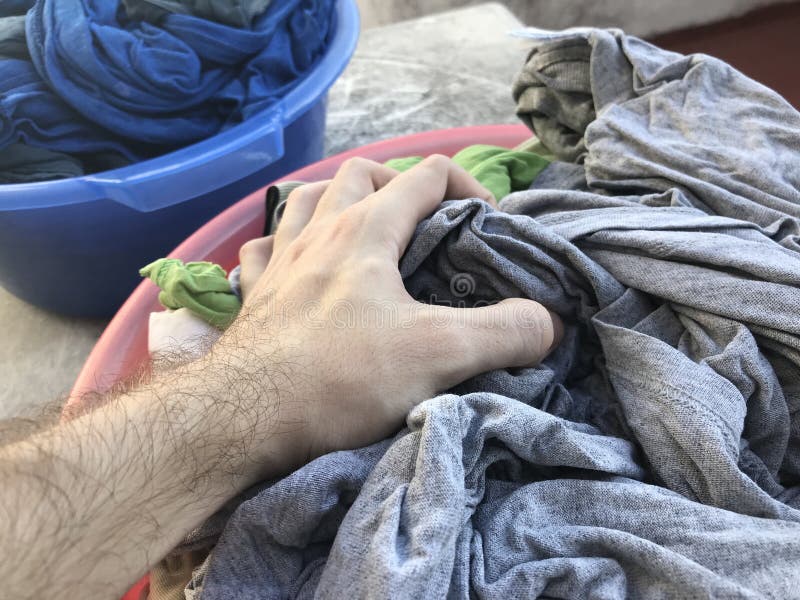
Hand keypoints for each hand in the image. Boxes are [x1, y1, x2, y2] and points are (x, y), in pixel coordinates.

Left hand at [232, 155, 561, 463]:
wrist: (244, 418)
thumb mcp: (439, 354)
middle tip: (424, 219)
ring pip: (306, 199)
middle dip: (399, 182)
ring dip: (337, 198)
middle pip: (360, 173)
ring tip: (360, 223)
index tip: (486, 223)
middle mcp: (319, 231)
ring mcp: (279, 260)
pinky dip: (283, 242)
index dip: (467, 186)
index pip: (425, 175)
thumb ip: (504, 331)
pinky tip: (294, 261)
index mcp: (366, 230)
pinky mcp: (254, 294)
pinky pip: (262, 246)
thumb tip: (547, 320)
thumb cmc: (341, 377)